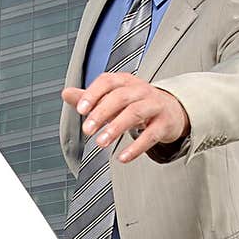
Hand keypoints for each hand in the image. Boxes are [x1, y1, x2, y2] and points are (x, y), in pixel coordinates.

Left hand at [61, 72, 189, 162]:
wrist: (171, 110)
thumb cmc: (137, 103)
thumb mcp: (113, 98)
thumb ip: (90, 97)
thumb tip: (66, 93)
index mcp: (125, 81)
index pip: (107, 82)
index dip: (93, 94)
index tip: (80, 109)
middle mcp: (140, 90)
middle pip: (120, 98)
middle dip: (101, 113)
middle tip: (87, 130)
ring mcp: (154, 105)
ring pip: (135, 113)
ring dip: (116, 128)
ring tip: (101, 142)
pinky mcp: (165, 124)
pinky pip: (151, 135)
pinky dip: (136, 148)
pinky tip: (123, 157)